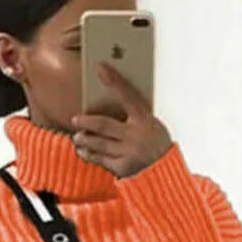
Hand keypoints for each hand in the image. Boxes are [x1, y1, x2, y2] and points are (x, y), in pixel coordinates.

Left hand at [70, 61, 172, 179]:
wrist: (167, 174)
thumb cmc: (156, 144)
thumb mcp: (151, 125)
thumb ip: (135, 114)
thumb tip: (110, 100)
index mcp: (146, 120)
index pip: (128, 95)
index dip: (114, 81)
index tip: (100, 67)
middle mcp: (136, 135)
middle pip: (104, 125)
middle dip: (86, 121)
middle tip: (74, 119)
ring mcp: (130, 152)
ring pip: (99, 143)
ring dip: (84, 139)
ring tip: (76, 137)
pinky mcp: (124, 167)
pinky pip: (101, 160)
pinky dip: (89, 155)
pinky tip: (82, 151)